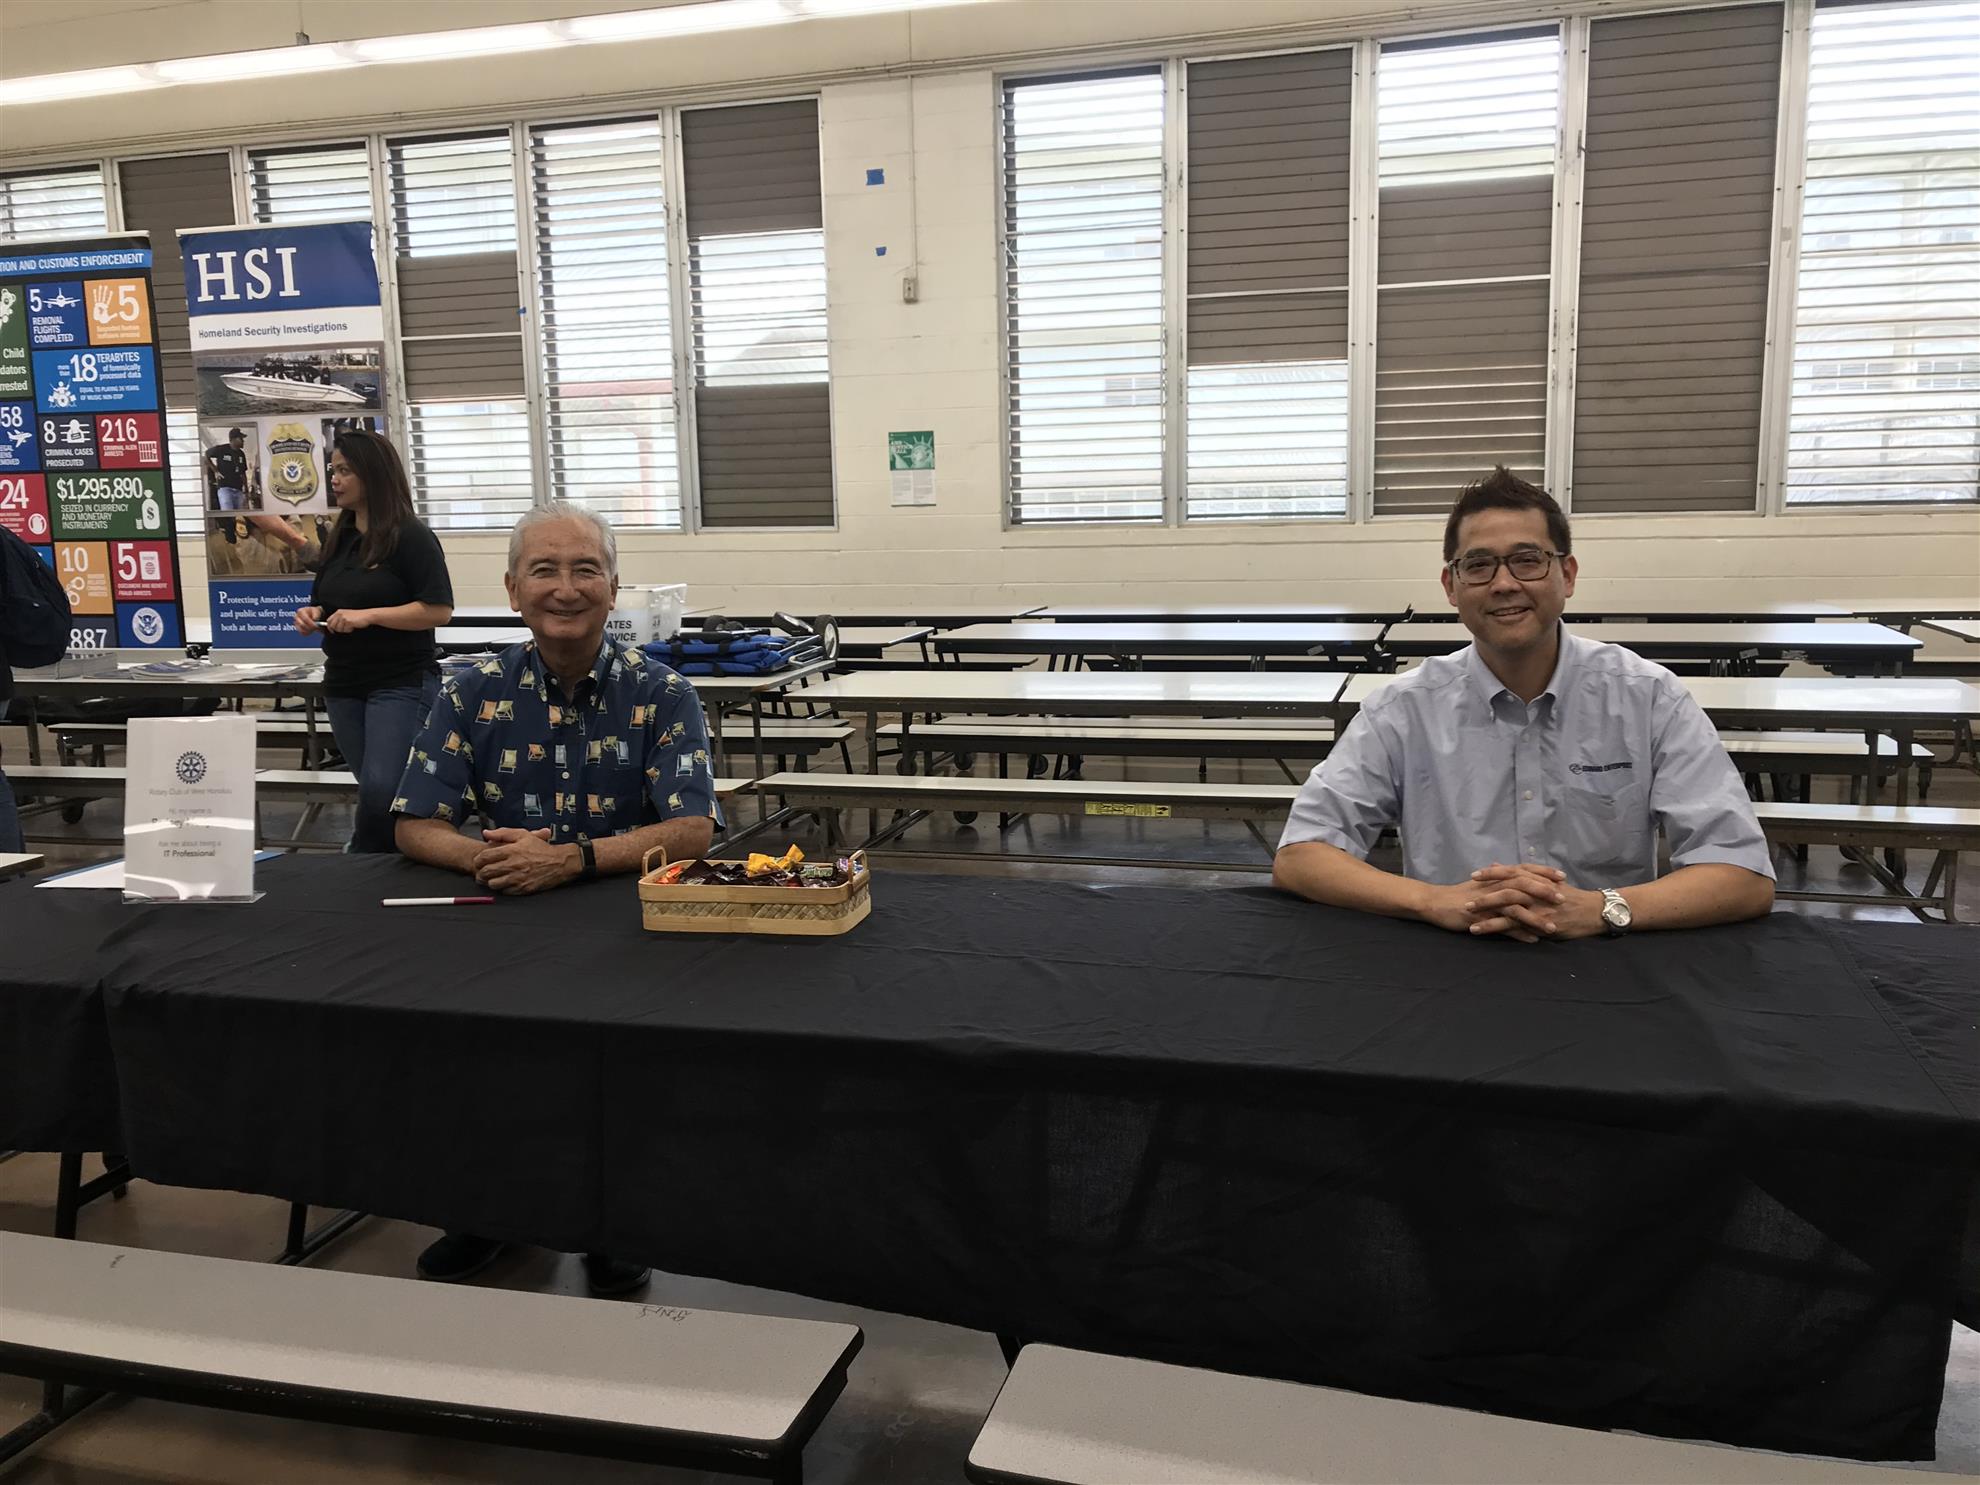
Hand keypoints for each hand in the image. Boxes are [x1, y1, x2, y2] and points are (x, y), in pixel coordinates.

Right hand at [294, 605, 322, 635]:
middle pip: (301, 624)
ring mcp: (296, 623)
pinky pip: (301, 633)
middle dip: (309, 627)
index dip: (310, 623)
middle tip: (315, 628)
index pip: (305, 618)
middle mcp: (297, 617)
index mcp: (300, 611)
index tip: (316, 625)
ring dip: (308, 631)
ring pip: (301, 630)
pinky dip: (307, 633)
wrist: (312, 615)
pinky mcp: (298, 628)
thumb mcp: (316, 611)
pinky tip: (311, 631)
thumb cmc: (314, 612)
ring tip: (314, 629)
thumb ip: (316, 615)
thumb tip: (314, 619)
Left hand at [323, 608, 372, 633]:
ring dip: (344, 630)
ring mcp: (343, 618)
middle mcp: (340, 614)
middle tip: (344, 629)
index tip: (332, 631)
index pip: (329, 620)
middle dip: (337, 629)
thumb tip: (332, 626)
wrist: (367, 615)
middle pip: (332, 626)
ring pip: (339, 629)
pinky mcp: (348, 622)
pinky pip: (345, 630)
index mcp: (338, 612)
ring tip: (350, 626)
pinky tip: (353, 626)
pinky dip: (349, 630)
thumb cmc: (358, 616)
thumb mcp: (346, 615)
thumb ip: (339, 619)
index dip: (330, 627)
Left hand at [472, 828, 579, 894]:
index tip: (478, 862)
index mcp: (511, 850)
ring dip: (490, 881)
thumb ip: (502, 833)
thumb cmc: (541, 848)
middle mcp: (513, 865)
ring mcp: (518, 878)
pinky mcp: (523, 889)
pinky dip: (502, 888)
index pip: (484, 857)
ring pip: (493, 884)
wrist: (560, 863)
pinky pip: (505, 891)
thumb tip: (486, 833)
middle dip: (481, 873)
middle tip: (482, 872)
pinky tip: (505, 882)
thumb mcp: (523, 835)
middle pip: (486, 872)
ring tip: (493, 878)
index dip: (477, 860)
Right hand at [1418, 864, 1565, 943]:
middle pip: (1523, 885)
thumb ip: (1500, 879)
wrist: (1435, 903)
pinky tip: (1533, 940)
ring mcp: (1487, 903)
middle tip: (1563, 898)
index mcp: (1496, 878)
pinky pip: (1504, 926)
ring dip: (1536, 918)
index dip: (1543, 872)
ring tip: (1553, 928)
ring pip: (1516, 907)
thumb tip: (1516, 876)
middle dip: (1544, 891)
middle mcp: (1494, 887)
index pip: (1524, 870)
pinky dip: (1519, 933)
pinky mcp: (1481, 918)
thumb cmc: (1460, 894)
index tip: (1562, 876)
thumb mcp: (1482, 884)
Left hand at [1466, 864, 1608, 941]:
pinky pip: (1516, 927)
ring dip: (1487, 915)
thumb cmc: (1569, 896)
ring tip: (1469, 920)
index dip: (1492, 874)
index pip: (1511, 872)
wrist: (1593, 912)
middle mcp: (1536, 891)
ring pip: (1509, 909)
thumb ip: (1522, 873)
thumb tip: (1497, 864)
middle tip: (1465, 899)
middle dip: (1485, 895)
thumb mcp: (1547, 880)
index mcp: (1537, 879)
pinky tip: (1485, 933)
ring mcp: (1539, 908)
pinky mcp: (1540, 924)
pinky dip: (1499, 929)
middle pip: (1506, 890)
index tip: (1474, 874)